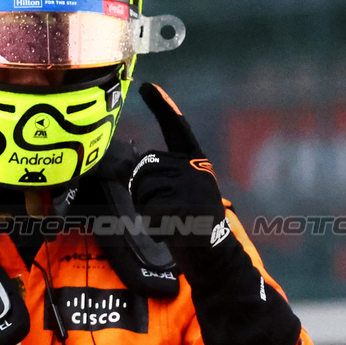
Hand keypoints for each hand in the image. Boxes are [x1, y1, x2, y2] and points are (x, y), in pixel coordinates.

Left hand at [128, 83, 226, 248]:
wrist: (216, 258)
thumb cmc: (190, 226)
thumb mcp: (180, 195)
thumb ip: (161, 177)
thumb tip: (129, 165)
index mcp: (196, 162)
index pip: (178, 129)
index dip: (163, 107)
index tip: (148, 86)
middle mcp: (197, 168)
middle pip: (144, 169)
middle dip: (142, 193)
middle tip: (164, 213)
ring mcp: (194, 186)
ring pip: (143, 190)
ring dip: (147, 212)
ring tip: (170, 223)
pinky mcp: (187, 206)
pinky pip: (149, 210)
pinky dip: (153, 227)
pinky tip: (172, 233)